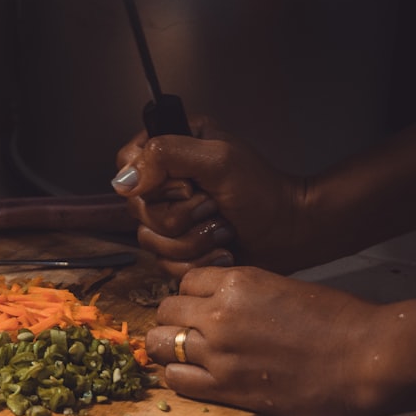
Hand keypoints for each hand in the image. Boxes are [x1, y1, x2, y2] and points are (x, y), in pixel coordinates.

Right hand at [112, 116, 310, 275]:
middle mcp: (165, 183)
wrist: (290, 232)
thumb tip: (124, 180)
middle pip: (137, 209)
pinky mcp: (177, 249)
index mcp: (171, 150)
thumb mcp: (218, 160)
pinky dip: (198, 262)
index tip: (188, 185)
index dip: (152, 183)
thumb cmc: (263, 192)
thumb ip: (167, 156)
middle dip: (182, 216)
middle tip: (215, 206)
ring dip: (193, 241)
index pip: (126, 164)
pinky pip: (165, 265)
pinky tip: (222, 251)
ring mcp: (169, 218)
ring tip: (223, 229)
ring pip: (150, 241)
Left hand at [146, 266, 386, 415]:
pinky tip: (198, 378)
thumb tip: (231, 306)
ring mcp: (219, 350)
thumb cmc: (342, 321)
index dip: (192, 297)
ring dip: (172, 350)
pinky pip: (176, 379)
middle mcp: (219, 312)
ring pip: (162, 345)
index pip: (186, 282)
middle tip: (192, 334)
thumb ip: (249, 294)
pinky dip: (180, 377)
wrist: (368, 357)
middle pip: (166, 312)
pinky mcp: (227, 387)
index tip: (201, 309)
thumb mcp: (286, 288)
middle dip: (175, 321)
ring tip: (190, 357)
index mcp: (237, 281)